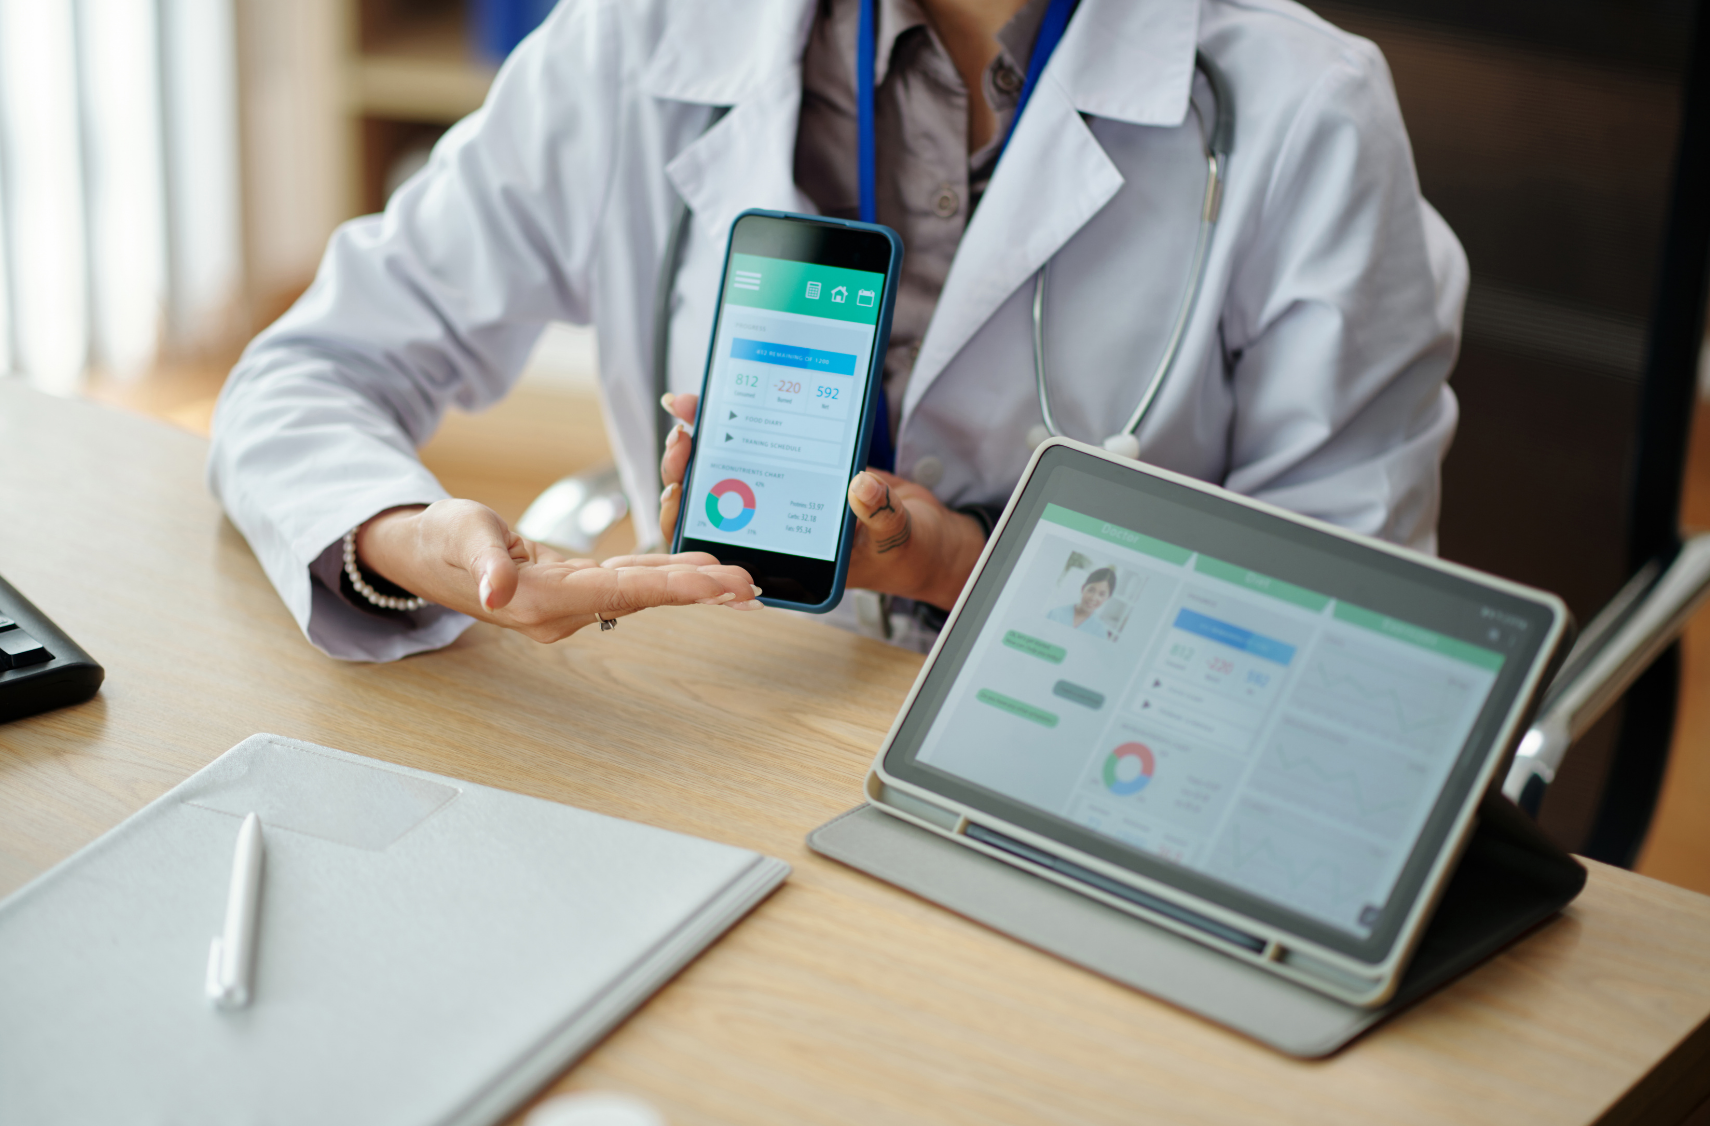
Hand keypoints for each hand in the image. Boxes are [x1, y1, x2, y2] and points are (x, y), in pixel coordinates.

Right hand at [355, 499, 759, 642]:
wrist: (422, 552)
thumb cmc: (440, 538)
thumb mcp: (460, 536)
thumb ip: (484, 565)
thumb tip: (496, 593)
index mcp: (541, 600)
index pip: (621, 591)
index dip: (673, 588)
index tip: (718, 587)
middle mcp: (563, 611)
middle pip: (643, 597)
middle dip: (700, 592)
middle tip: (752, 588)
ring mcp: (570, 604)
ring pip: (641, 590)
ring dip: (690, 585)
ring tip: (739, 583)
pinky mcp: (572, 588)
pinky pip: (628, 582)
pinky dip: (664, 575)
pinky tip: (697, 571)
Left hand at [656, 393, 985, 610]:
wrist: (927, 535)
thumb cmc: (907, 549)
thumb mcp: (898, 534)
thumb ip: (880, 513)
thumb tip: (862, 487)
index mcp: (785, 556)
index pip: (720, 543)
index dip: (689, 517)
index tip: (679, 484)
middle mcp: (776, 528)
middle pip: (711, 501)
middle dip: (688, 467)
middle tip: (683, 431)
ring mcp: (784, 497)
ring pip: (727, 470)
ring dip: (706, 438)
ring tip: (690, 405)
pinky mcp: (799, 468)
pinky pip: (760, 445)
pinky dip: (741, 421)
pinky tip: (723, 396)